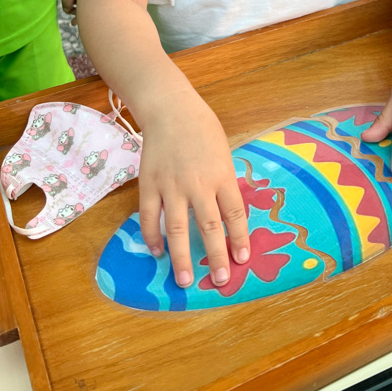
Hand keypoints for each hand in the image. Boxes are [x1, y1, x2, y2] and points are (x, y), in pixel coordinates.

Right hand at [137, 95, 249, 288]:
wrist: (170, 109)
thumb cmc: (202, 129)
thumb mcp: (224, 153)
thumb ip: (224, 182)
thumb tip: (227, 214)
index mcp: (221, 175)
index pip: (234, 214)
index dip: (238, 239)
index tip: (242, 259)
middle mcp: (198, 184)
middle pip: (208, 226)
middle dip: (215, 257)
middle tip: (220, 281)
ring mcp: (171, 186)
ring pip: (176, 229)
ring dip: (181, 257)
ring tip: (185, 280)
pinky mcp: (149, 184)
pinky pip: (149, 217)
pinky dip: (152, 237)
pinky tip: (158, 252)